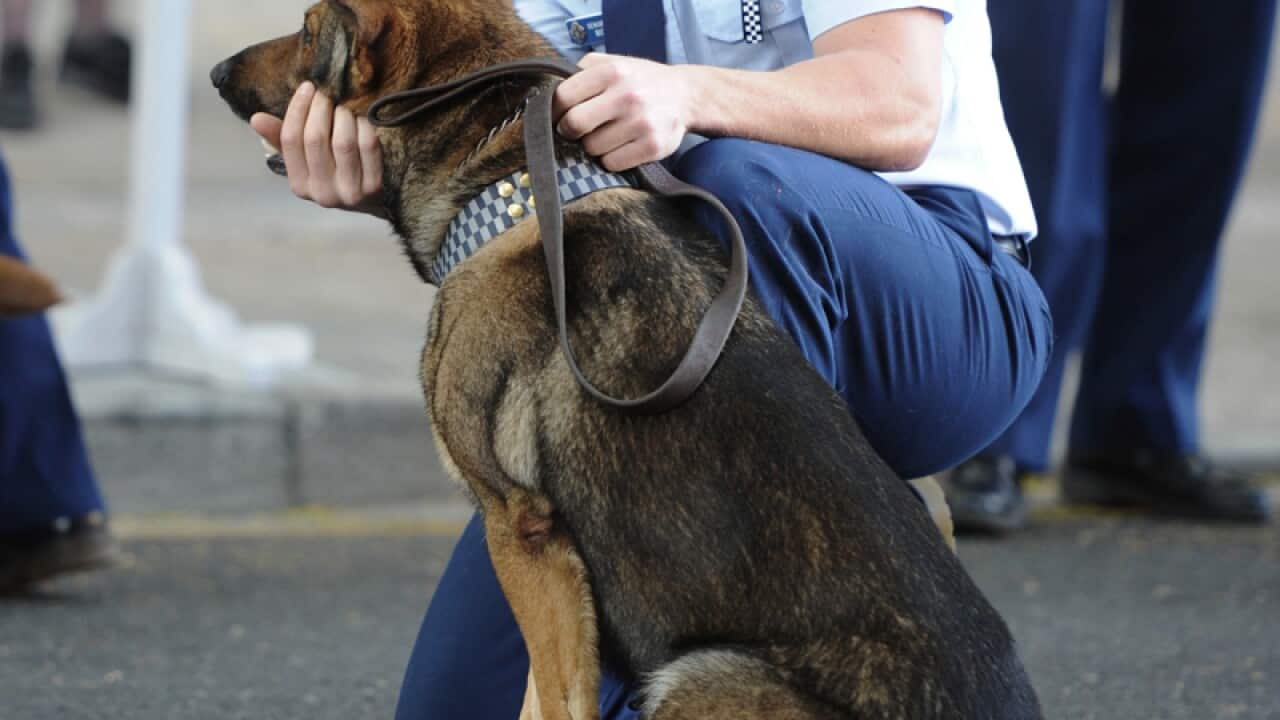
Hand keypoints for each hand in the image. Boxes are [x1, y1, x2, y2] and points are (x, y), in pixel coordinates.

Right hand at [250, 82, 385, 217]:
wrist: (374, 202)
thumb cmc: (335, 173)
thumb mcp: (306, 161)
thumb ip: (282, 139)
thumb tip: (256, 118)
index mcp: (299, 185)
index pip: (290, 140)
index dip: (297, 109)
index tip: (307, 87)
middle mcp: (322, 193)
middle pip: (315, 139)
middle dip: (321, 108)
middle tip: (328, 93)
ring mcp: (349, 192)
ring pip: (342, 141)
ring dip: (343, 115)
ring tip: (344, 106)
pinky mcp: (375, 187)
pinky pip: (368, 146)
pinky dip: (364, 126)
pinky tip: (363, 118)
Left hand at [553, 53, 693, 171]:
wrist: (685, 96)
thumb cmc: (640, 80)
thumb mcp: (613, 62)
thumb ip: (582, 70)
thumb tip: (548, 91)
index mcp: (612, 71)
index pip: (563, 96)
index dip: (554, 111)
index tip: (557, 116)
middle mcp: (627, 95)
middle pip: (575, 124)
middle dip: (570, 131)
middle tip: (576, 130)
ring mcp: (642, 122)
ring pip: (592, 148)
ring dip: (593, 146)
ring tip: (606, 135)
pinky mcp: (653, 146)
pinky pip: (612, 163)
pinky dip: (610, 159)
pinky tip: (620, 146)